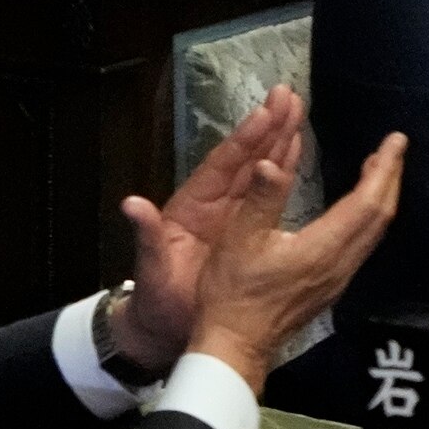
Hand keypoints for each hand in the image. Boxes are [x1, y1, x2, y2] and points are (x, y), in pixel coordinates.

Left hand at [108, 85, 306, 372]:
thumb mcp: (150, 271)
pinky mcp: (246, 232)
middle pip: (245, 160)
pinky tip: (296, 150)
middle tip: (289, 95)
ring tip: (297, 109)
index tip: (264, 112)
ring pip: (259, 171)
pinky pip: (268, 196)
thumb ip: (146, 237)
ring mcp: (231, 216)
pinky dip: (283, 171)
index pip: (221, 166)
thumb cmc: (155, 302)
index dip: (243, 140)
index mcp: (191, 208)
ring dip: (278, 141)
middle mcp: (213, 204)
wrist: (164, 333)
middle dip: (267, 128)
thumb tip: (131, 204)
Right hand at [184, 130, 403, 387]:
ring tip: (379, 169)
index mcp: (322, 248)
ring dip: (380, 197)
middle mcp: (340, 264)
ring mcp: (338, 279)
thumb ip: (260, 198)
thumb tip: (271, 162)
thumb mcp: (238, 238)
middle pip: (379, 217)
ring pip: (374, 232)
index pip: (367, 204)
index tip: (395, 140)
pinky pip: (363, 243)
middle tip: (393, 147)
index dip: (383, 169)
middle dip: (389, 178)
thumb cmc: (233, 293)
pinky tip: (356, 207)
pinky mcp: (331, 287)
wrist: (236, 345)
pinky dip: (368, 216)